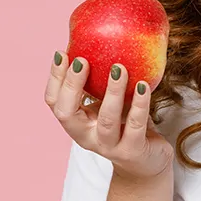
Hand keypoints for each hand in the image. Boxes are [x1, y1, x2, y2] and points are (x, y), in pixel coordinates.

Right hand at [44, 52, 173, 181]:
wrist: (146, 162)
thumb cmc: (125, 124)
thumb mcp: (109, 103)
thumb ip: (101, 82)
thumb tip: (97, 38)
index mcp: (76, 123)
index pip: (54, 103)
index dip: (54, 79)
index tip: (62, 52)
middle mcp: (87, 137)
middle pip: (68, 114)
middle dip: (72, 86)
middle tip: (82, 60)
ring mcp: (109, 147)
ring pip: (106, 120)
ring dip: (112, 92)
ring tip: (119, 68)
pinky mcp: (132, 151)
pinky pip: (135, 125)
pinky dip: (139, 104)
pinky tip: (143, 85)